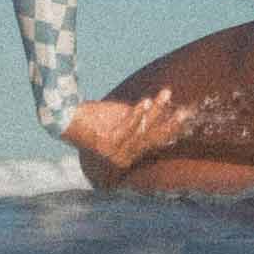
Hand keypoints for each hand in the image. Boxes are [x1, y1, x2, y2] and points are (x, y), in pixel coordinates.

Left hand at [63, 92, 179, 183]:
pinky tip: (146, 101)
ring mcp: (115, 152)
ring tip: (166, 94)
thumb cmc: (95, 119)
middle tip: (186, 110)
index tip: (186, 113)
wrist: (67, 119)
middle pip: (152, 138)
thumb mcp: (122, 118)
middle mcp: (124, 158)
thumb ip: (141, 118)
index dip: (172, 127)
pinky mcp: (107, 142)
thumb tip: (164, 107)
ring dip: (156, 111)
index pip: (156, 141)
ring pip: (142, 131)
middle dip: (171, 122)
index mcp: (130, 155)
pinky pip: (127, 127)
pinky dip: (137, 114)